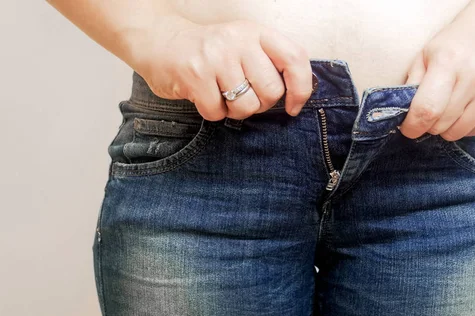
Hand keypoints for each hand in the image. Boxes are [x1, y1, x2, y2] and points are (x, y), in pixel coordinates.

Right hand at [128, 16, 312, 120]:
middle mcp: (238, 41)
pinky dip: (213, 112)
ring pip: (246, 106)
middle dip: (260, 104)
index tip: (293, 106)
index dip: (301, 89)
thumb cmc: (210, 51)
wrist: (160, 42)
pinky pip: (218, 113)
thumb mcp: (244, 44)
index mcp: (256, 32)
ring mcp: (216, 57)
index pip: (295, 59)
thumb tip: (297, 96)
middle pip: (271, 91)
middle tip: (242, 95)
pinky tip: (204, 96)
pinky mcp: (195, 75)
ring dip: (235, 111)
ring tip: (222, 95)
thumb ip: (270, 62)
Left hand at [401, 15, 474, 140]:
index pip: (427, 109)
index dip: (413, 125)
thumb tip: (402, 115)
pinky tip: (465, 108)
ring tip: (447, 109)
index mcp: (449, 62)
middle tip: (429, 112)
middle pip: (441, 124)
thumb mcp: (425, 56)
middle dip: (428, 125)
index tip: (408, 128)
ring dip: (446, 128)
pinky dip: (465, 126)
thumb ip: (411, 84)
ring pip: (458, 132)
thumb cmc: (454, 46)